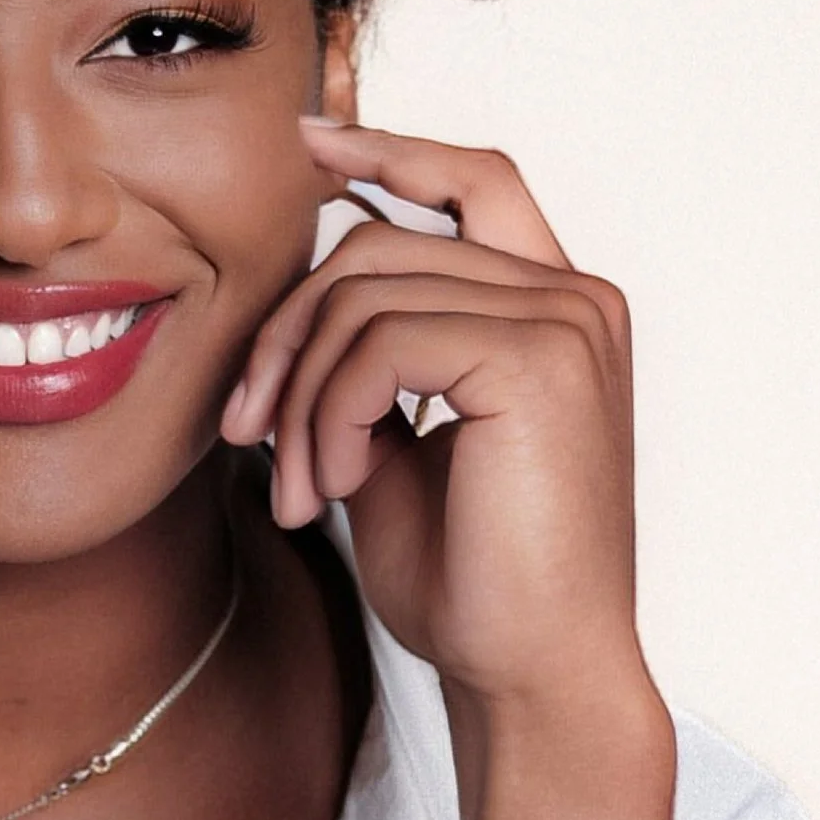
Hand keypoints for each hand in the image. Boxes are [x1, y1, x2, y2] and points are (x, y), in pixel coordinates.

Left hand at [222, 123, 674, 819]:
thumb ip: (367, 363)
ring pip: (363, 294)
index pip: (474, 180)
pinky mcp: (541, 360)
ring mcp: (566, 322)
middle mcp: (575, 298)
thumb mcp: (396, 447)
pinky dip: (329, 416)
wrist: (529, 676)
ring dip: (299, 396)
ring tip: (296, 486)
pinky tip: (333, 486)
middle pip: (377, 246)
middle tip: (243, 432)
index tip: (304, 143)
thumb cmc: (471, 581)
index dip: (388, 148)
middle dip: (286, 334)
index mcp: (556, 308)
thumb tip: (294, 302)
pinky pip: (379, 343)